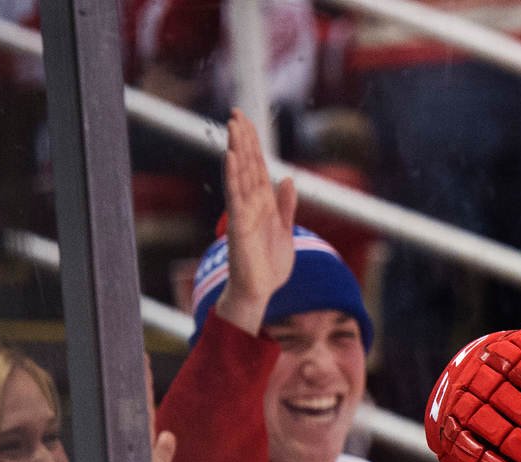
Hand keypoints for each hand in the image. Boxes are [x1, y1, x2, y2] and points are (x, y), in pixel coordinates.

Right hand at [212, 110, 296, 336]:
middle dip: (244, 139)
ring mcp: (243, 213)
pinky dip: (233, 177)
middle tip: (237, 112)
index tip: (247, 121)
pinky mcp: (239, 225)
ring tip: (234, 126)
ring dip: (237, 150)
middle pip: (247, 165)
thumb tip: (288, 178)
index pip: (257, 167)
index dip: (254, 144)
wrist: (260, 290)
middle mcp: (251, 204)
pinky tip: (232, 158)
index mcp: (263, 203)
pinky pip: (235, 197)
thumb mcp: (285, 229)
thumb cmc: (269, 264)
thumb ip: (286, 205)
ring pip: (240, 175)